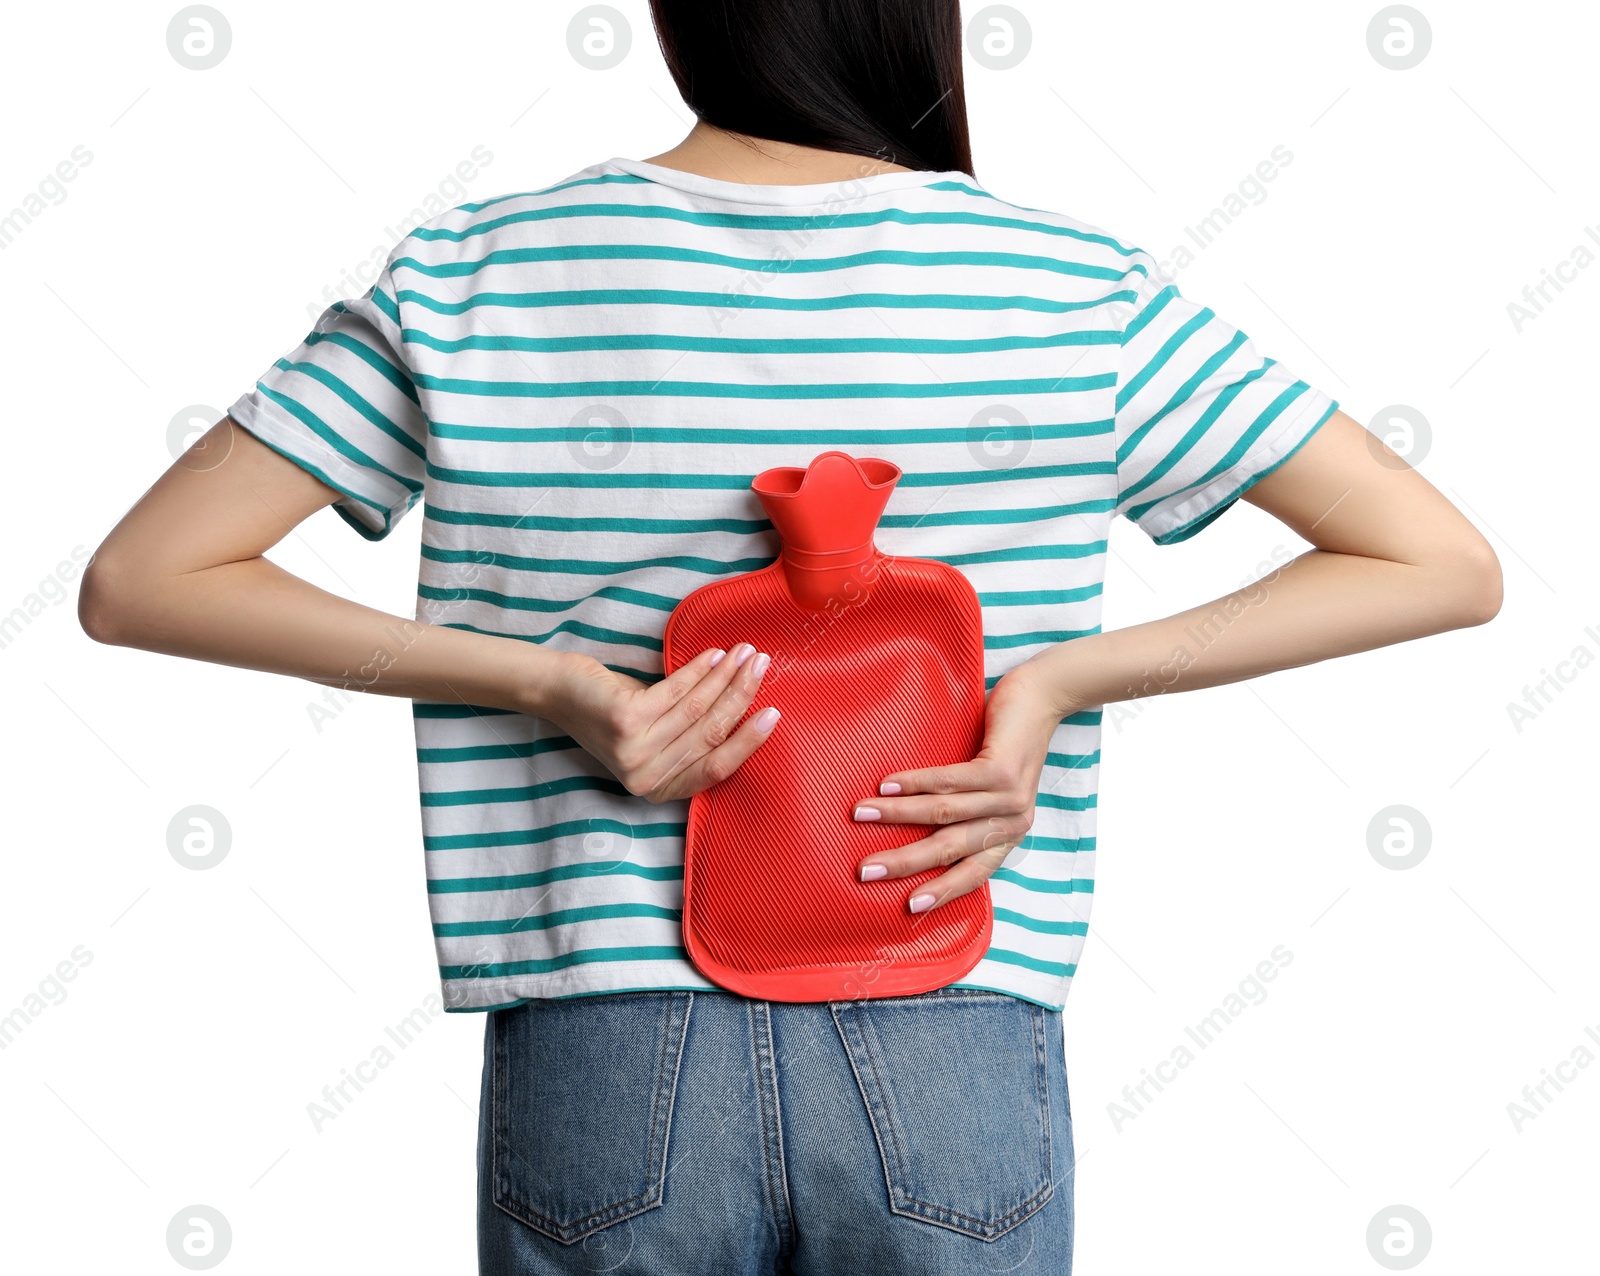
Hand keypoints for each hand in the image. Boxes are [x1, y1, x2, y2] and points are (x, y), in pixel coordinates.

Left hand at [541, 644, 779, 801]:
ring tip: (745, 653)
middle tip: (762, 666)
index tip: (773, 714)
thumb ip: (693, 736)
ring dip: (726, 676)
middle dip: (742, 695)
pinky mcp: (626, 721)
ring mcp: (635, 752)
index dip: (748, 741)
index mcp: (659, 788)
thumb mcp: (656, 736)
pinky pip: (676, 691)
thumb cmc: (615, 712)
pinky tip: (714, 654)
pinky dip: (699, 669)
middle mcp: (647, 777)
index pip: (717, 769)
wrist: (561, 693)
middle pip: (711, 734)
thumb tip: (745, 707)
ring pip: (697, 710)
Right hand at [852, 661, 1065, 911]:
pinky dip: (914, 784)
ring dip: (896, 816)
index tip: (907, 907)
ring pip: (944, 813)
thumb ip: (964, 812)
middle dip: (903, 862)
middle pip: (950, 849)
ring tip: (860, 814)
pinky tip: (887, 785)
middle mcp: (1012, 822)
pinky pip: (950, 781)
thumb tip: (909, 825)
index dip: (941, 892)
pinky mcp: (1002, 769)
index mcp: (1008, 835)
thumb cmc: (1005, 744)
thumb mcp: (991, 789)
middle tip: (865, 871)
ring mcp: (1009, 796)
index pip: (974, 874)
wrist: (1043, 698)